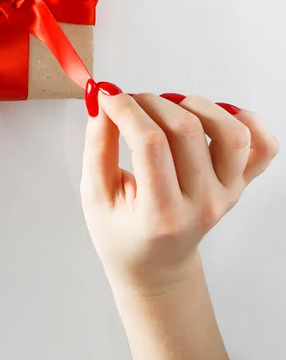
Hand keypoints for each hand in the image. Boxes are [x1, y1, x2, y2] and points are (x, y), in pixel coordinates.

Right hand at [81, 86, 278, 294]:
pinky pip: (263, 146)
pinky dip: (245, 119)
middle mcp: (202, 204)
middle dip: (150, 101)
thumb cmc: (121, 233)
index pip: (149, 144)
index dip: (125, 109)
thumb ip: (97, 147)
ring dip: (195, 105)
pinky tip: (212, 115)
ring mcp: (227, 194)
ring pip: (230, 132)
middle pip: (187, 130)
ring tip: (166, 107)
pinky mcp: (240, 185)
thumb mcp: (95, 196)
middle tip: (127, 102)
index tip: (106, 95)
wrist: (156, 264)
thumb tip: (103, 103)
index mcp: (161, 215)